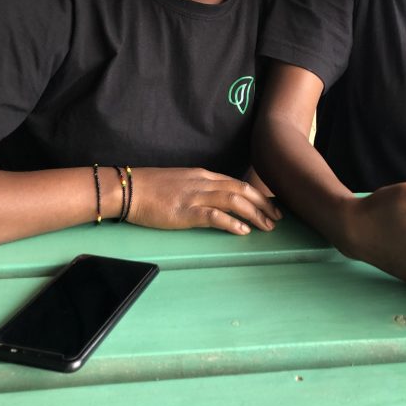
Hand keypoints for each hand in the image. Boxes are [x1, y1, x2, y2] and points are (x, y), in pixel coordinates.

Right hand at [128, 167, 281, 233]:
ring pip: (234, 201)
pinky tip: (243, 231)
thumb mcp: (180, 182)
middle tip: (277, 218)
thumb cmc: (150, 188)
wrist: (128, 189)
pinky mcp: (185, 211)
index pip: (236, 182)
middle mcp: (203, 183)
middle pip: (242, 190)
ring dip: (254, 214)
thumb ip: (198, 187)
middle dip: (263, 204)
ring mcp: (195, 196)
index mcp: (202, 175)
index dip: (257, 194)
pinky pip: (214, 216)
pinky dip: (231, 222)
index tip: (270, 205)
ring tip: (268, 226)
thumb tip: (214, 198)